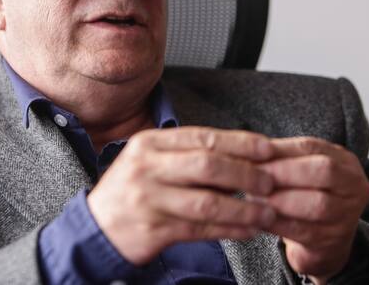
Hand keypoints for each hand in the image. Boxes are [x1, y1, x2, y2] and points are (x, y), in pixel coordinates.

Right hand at [86, 127, 276, 264]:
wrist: (97, 226)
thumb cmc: (131, 190)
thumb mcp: (150, 161)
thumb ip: (187, 156)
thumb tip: (239, 157)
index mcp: (149, 143)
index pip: (202, 137)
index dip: (239, 142)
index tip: (267, 148)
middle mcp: (147, 167)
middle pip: (206, 165)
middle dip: (245, 173)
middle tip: (270, 181)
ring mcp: (148, 198)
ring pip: (207, 202)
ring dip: (243, 208)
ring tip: (267, 211)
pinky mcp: (153, 229)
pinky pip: (200, 229)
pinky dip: (229, 230)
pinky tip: (246, 230)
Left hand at [259, 137, 368, 283]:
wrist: (321, 241)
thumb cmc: (302, 195)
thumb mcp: (296, 170)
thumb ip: (278, 157)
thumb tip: (248, 148)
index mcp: (344, 162)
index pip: (311, 147)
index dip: (280, 149)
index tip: (253, 152)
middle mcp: (354, 187)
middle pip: (323, 172)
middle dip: (284, 172)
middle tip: (254, 176)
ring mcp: (347, 216)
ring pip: (316, 204)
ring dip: (279, 199)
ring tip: (253, 196)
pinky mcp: (332, 242)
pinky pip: (302, 231)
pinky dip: (275, 222)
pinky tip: (256, 217)